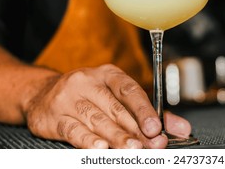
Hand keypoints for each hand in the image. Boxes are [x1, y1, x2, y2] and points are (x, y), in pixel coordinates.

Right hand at [24, 64, 190, 148]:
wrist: (43, 93)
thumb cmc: (88, 95)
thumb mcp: (116, 95)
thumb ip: (149, 113)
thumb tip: (181, 128)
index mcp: (108, 74)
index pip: (130, 90)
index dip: (144, 110)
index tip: (157, 127)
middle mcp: (88, 82)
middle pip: (115, 108)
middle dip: (135, 130)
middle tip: (151, 145)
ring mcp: (69, 98)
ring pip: (97, 120)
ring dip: (117, 137)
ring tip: (132, 149)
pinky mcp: (54, 116)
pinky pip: (73, 129)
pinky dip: (88, 140)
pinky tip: (101, 147)